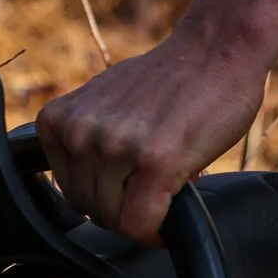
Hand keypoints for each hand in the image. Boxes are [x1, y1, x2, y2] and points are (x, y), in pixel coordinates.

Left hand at [35, 31, 266, 241]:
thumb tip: (86, 185)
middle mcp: (79, 132)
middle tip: (156, 175)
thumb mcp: (107, 101)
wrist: (218, 47)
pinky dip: (158, 230)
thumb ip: (88, 138)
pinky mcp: (154, 161)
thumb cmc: (171, 77)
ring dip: (147, 210)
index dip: (107, 191)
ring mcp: (115, 146)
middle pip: (91, 208)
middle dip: (126, 202)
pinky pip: (141, 225)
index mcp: (59, 119)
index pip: (70, 191)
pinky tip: (175, 205)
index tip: (131, 179)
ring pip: (117, 221)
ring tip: (170, 175)